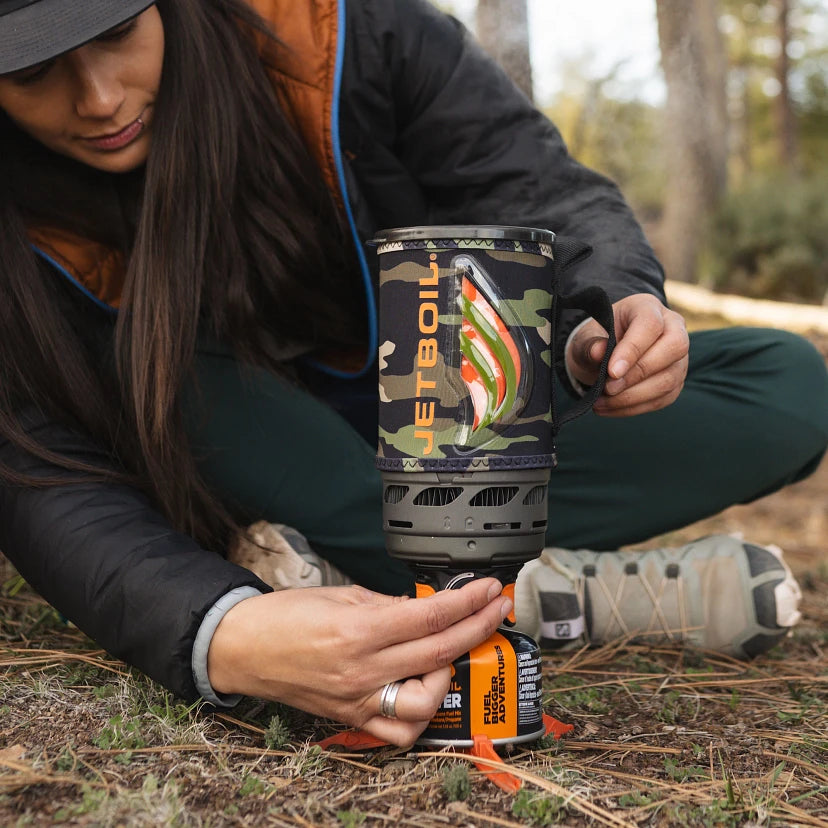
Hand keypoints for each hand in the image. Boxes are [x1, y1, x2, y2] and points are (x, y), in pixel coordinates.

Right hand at [207, 578, 511, 746]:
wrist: (244, 647)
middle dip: (478, 625)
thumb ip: (389, 604)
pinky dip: (421, 712)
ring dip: (450, 673)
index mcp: (359, 629)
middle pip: (439, 650)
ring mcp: (359, 699)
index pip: (431, 615)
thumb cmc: (286, 616)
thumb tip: (426, 607)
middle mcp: (363, 668)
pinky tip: (425, 686)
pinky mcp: (353, 718)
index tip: (488, 588)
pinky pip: (399, 729)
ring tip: (447, 652)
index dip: (468, 600)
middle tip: (496, 607)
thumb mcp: (341, 594)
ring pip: (427, 700)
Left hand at [566, 294, 689, 416]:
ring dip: (633, 397)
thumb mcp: (587, 336)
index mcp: (649, 308)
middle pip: (674, 348)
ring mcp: (679, 357)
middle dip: (638, 373)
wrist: (605, 351)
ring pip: (669, 380)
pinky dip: (634, 408)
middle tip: (607, 388)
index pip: (651, 325)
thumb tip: (598, 352)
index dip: (633, 349)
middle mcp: (673, 328)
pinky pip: (662, 399)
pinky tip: (610, 408)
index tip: (611, 372)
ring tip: (601, 402)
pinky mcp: (676, 381)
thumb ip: (590, 343)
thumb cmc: (598, 338)